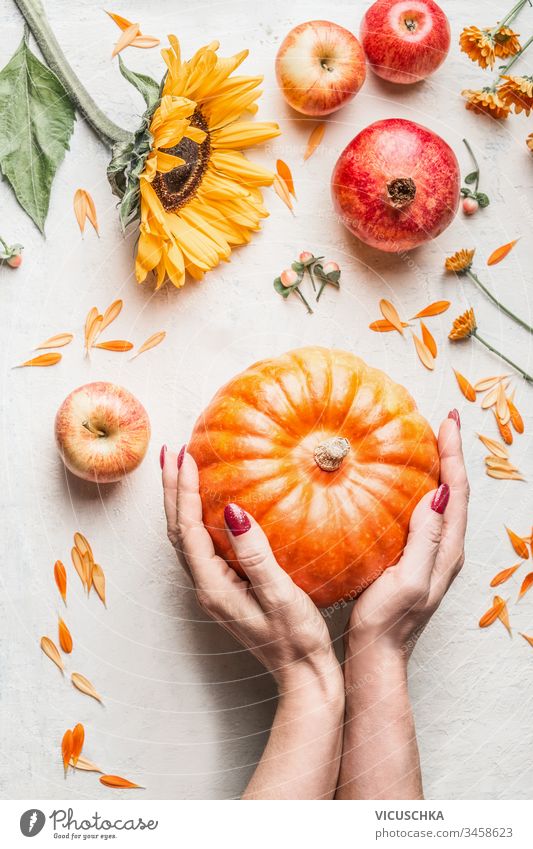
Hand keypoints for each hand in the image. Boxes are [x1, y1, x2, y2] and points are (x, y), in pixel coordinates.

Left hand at [162, 446, 342, 697]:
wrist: (304, 675)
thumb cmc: (296, 639)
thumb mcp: (280, 595)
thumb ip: (254, 554)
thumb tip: (231, 511)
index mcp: (212, 587)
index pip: (186, 529)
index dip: (182, 491)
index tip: (184, 456)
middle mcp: (206, 586)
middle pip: (176, 530)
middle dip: (171, 490)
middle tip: (172, 452)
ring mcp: (215, 588)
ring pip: (187, 537)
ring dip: (181, 501)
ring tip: (183, 469)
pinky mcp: (227, 587)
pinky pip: (204, 545)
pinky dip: (200, 517)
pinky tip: (215, 504)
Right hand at [345, 412, 468, 661]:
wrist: (377, 655)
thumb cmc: (387, 623)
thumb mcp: (407, 581)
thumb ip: (424, 541)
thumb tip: (436, 496)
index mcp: (446, 551)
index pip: (457, 492)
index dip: (453, 455)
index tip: (446, 423)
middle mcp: (445, 550)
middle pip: (455, 492)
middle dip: (450, 455)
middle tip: (440, 423)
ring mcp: (431, 555)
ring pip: (441, 502)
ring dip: (438, 470)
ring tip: (425, 443)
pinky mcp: (414, 559)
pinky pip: (424, 514)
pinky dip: (420, 489)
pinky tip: (401, 483)